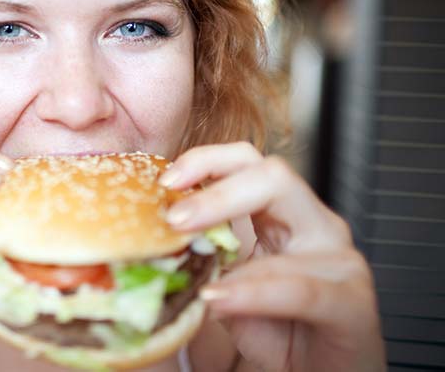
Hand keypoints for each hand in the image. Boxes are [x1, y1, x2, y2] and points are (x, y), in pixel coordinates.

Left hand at [159, 142, 384, 371]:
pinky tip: (219, 299)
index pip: (246, 162)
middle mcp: (313, 225)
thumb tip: (143, 249)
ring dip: (234, 232)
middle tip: (175, 217)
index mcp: (280, 215)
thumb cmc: (274, 334)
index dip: (206, 161)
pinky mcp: (352, 302)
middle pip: (273, 174)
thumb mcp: (223, 290)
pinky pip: (303, 287)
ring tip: (187, 253)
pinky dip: (255, 291)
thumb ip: (194, 264)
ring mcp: (338, 259)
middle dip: (218, 187)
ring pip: (294, 217)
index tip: (165, 180)